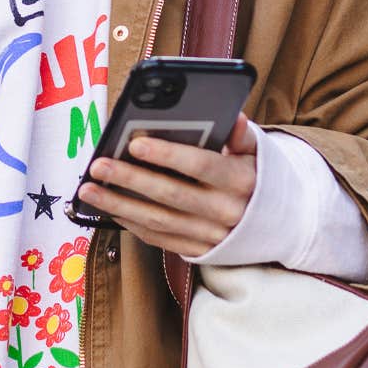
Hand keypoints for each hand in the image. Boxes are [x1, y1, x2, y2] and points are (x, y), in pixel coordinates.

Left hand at [78, 113, 258, 255]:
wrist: (278, 225)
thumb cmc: (257, 176)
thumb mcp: (258, 153)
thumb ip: (242, 135)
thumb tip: (232, 116)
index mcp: (241, 181)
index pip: (201, 166)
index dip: (169, 156)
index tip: (136, 143)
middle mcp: (226, 212)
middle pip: (171, 195)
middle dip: (131, 179)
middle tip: (98, 164)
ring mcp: (210, 235)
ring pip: (158, 221)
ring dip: (119, 205)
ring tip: (88, 189)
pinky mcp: (197, 251)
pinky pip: (159, 238)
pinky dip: (131, 223)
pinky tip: (108, 208)